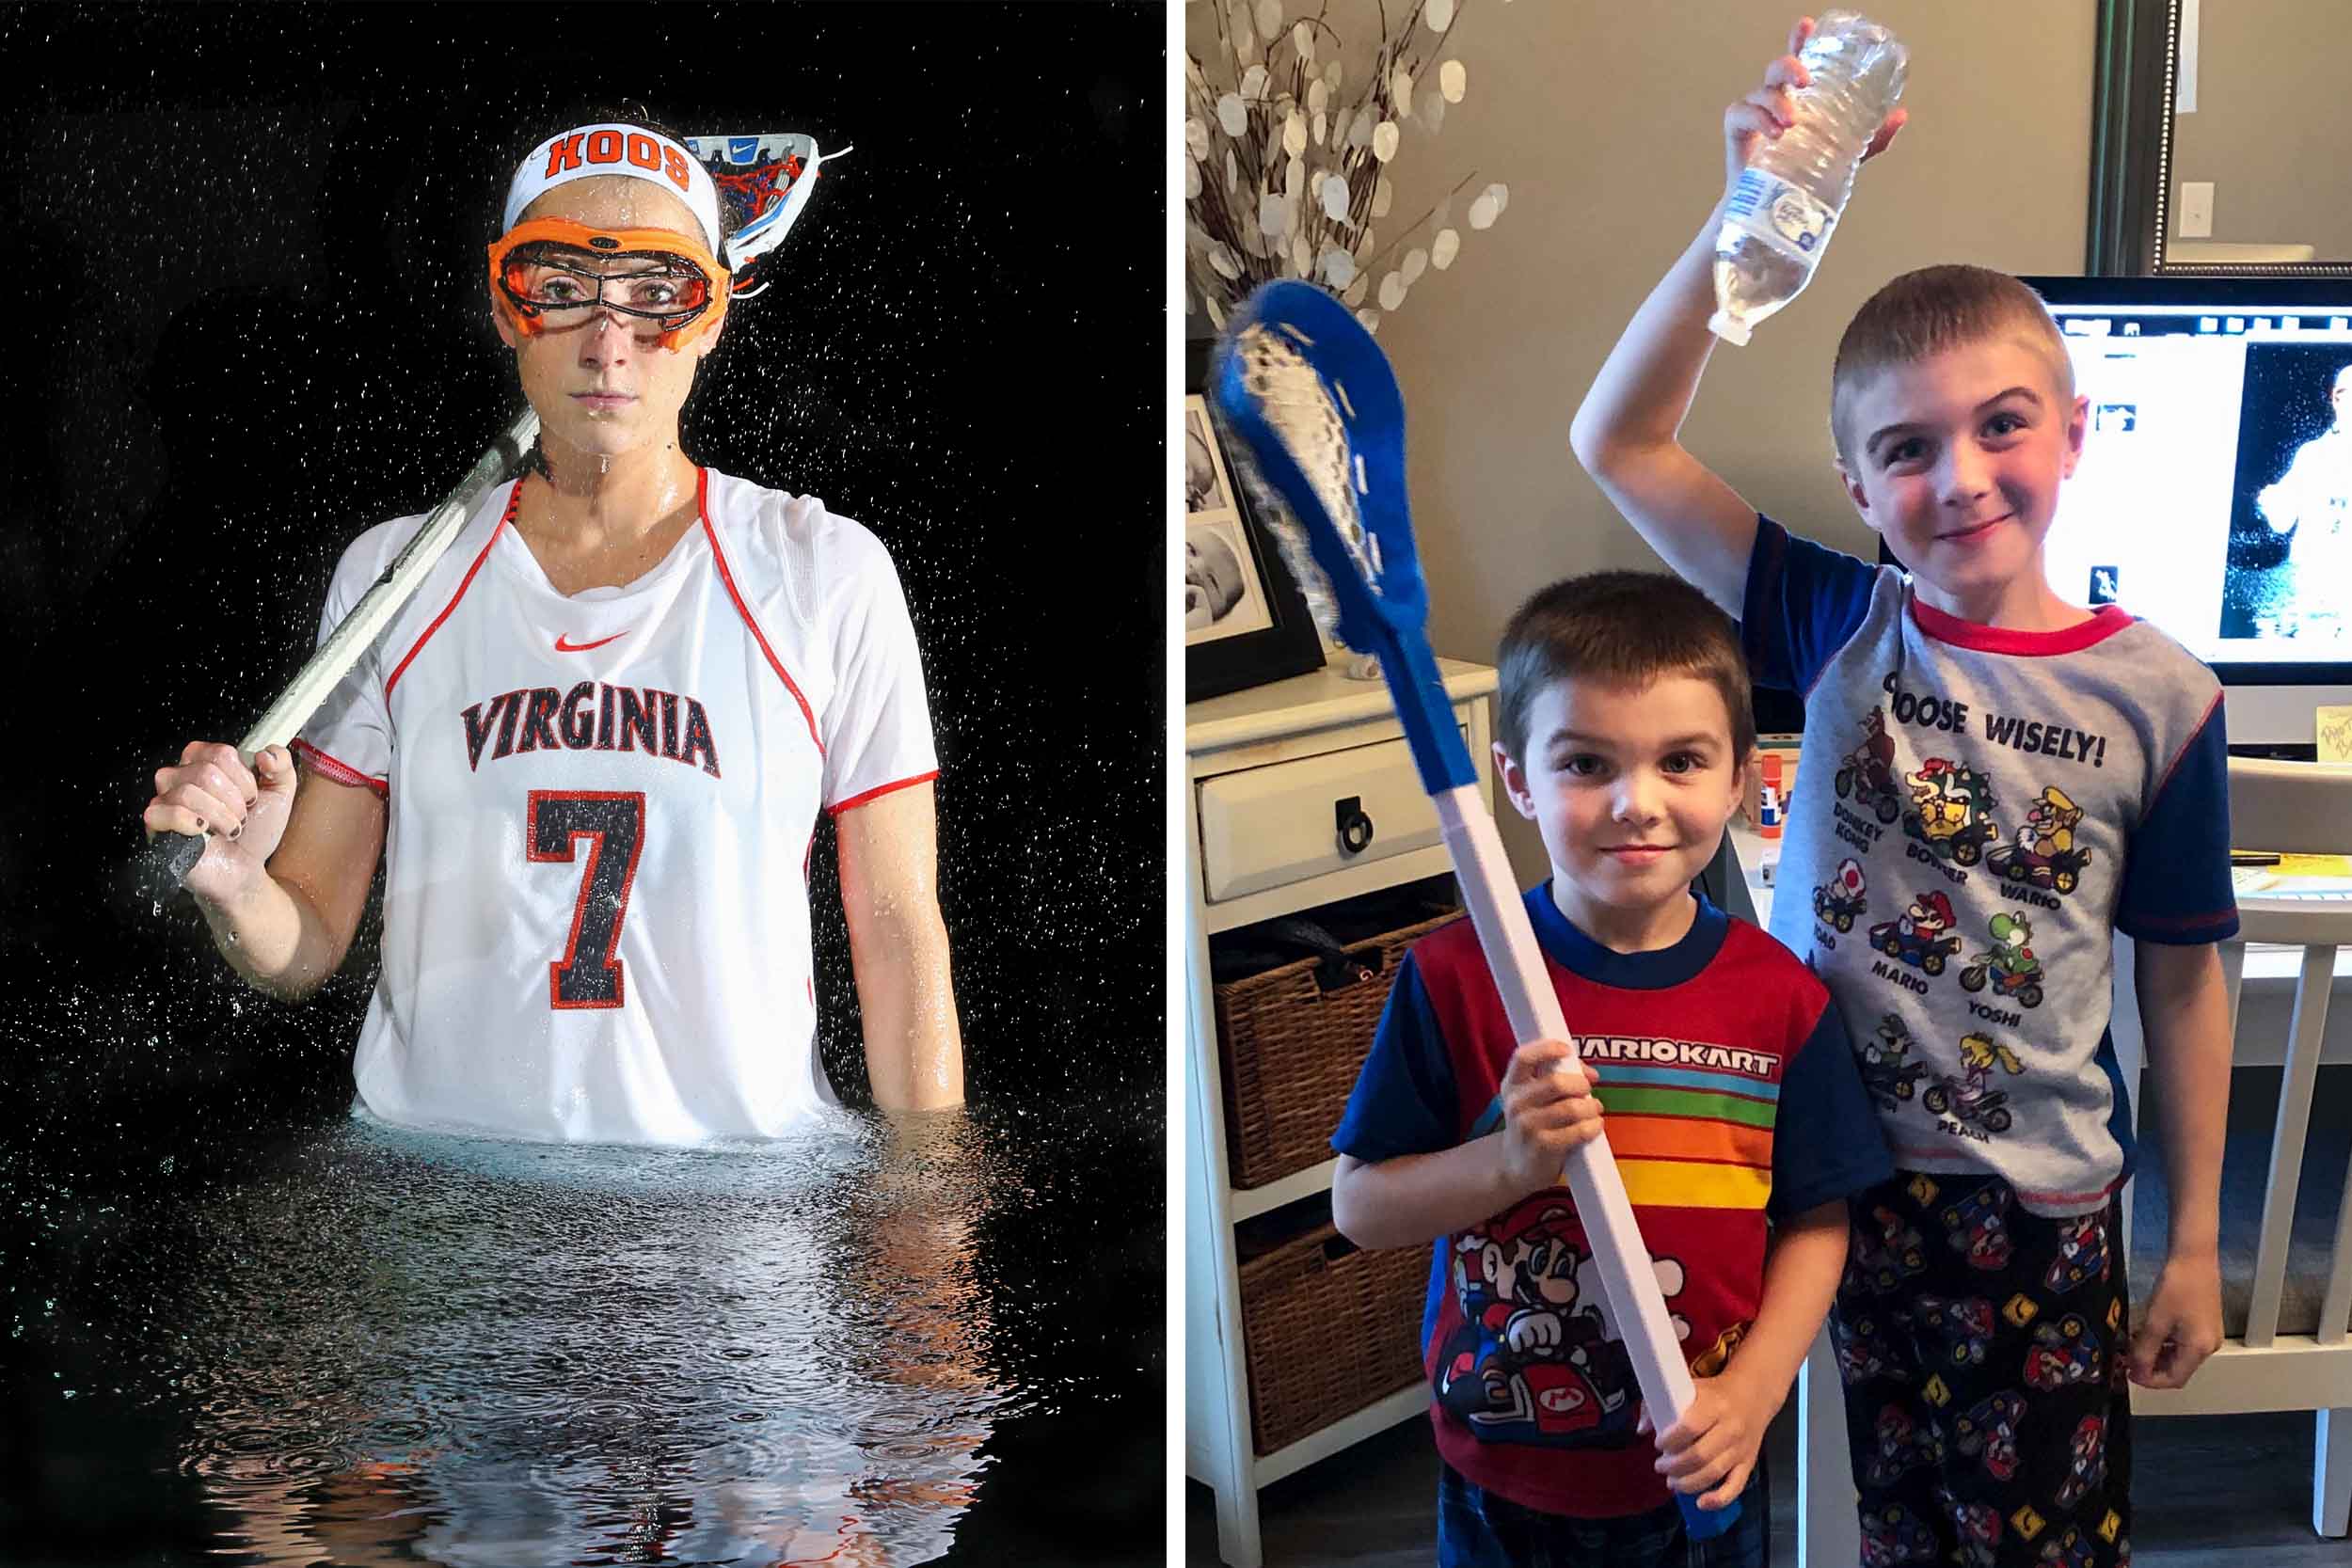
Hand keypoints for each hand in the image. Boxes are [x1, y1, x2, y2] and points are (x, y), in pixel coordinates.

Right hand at [143, 741, 297, 902]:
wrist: (247, 870)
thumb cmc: (256, 832)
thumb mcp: (280, 794)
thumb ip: (282, 764)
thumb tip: (267, 753)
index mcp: (204, 762)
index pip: (221, 754)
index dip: (244, 779)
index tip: (252, 798)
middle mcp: (179, 777)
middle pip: (205, 772)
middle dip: (235, 802)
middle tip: (241, 818)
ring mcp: (164, 801)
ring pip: (188, 792)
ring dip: (221, 817)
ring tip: (229, 830)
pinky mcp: (157, 826)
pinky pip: (167, 812)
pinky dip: (192, 823)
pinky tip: (203, 832)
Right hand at [1496, 1038, 1603, 1195]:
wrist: (1517, 1167)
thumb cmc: (1533, 1126)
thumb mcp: (1534, 1099)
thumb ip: (1557, 1077)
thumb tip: (1589, 1073)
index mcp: (1512, 1085)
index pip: (1523, 1058)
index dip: (1547, 1049)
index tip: (1566, 1050)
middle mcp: (1516, 1104)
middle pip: (1556, 1082)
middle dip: (1580, 1084)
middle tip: (1587, 1090)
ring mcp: (1528, 1127)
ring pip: (1572, 1107)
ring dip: (1591, 1107)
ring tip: (1594, 1111)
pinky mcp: (1543, 1147)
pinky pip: (1579, 1131)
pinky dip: (1593, 1126)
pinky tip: (1594, 1126)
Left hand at [1645, 1368, 1770, 1511]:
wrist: (1753, 1395)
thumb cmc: (1715, 1393)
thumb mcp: (1690, 1388)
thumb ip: (1661, 1403)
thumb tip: (1641, 1428)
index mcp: (1714, 1405)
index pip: (1689, 1427)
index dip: (1670, 1440)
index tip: (1658, 1444)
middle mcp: (1730, 1428)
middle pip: (1699, 1455)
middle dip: (1673, 1466)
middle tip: (1660, 1465)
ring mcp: (1741, 1449)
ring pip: (1713, 1473)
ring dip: (1687, 1483)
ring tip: (1671, 1481)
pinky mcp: (1748, 1464)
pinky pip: (1735, 1487)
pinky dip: (1718, 1500)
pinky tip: (1701, 1503)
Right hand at [1723, 17, 1907, 191]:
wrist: (1772, 210)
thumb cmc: (1801, 175)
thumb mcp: (1842, 154)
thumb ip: (1870, 137)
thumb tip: (1899, 116)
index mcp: (1799, 99)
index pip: (1799, 61)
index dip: (1801, 41)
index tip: (1807, 26)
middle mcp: (1776, 100)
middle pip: (1778, 69)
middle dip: (1791, 67)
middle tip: (1805, 81)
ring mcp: (1755, 114)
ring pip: (1762, 92)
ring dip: (1777, 103)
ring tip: (1792, 123)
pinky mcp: (1737, 131)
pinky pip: (1742, 114)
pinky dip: (1758, 120)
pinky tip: (1774, 133)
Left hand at [2128, 1251, 2221, 1388]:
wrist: (2195, 1258)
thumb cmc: (2175, 1288)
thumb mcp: (2155, 1320)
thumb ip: (2144, 1349)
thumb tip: (2136, 1371)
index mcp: (2199, 1349)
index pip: (2174, 1379)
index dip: (2150, 1380)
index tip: (2128, 1373)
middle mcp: (2209, 1347)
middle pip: (2179, 1370)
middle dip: (2153, 1369)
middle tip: (2129, 1360)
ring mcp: (2210, 1336)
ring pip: (2181, 1357)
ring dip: (2158, 1356)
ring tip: (2136, 1348)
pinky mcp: (2207, 1325)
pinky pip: (2185, 1344)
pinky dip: (2167, 1344)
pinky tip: (2150, 1335)